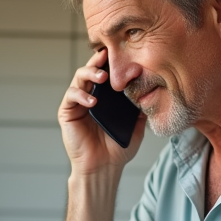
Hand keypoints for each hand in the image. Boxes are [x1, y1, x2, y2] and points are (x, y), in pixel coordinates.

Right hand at [58, 48, 145, 175]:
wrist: (103, 167)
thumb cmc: (118, 148)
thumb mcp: (136, 125)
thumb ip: (141, 108)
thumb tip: (153, 90)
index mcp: (105, 97)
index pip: (106, 73)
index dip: (111, 62)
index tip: (121, 53)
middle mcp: (90, 96)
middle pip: (90, 70)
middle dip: (98, 61)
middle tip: (107, 56)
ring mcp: (78, 103)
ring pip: (79, 78)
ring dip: (89, 73)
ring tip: (102, 77)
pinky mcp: (67, 112)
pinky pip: (71, 96)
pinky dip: (81, 94)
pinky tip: (93, 100)